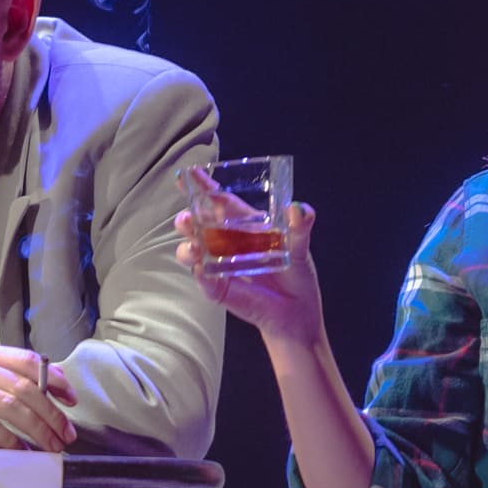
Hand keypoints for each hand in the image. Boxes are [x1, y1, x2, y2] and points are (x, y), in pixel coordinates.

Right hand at [0, 341, 79, 450]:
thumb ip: (4, 378)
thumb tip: (50, 392)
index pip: (28, 360)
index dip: (55, 379)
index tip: (71, 400)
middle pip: (24, 387)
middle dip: (51, 412)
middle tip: (67, 434)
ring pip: (11, 406)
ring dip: (37, 428)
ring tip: (52, 445)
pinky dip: (10, 441)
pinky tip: (23, 452)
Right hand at [174, 198, 326, 342]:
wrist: (296, 313)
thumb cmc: (296, 277)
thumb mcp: (300, 248)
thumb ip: (300, 228)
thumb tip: (301, 208)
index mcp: (245, 227)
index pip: (221, 203)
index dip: (205, 188)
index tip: (190, 174)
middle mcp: (227, 243)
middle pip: (199, 225)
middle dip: (188, 219)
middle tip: (186, 218)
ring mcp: (220, 265)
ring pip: (194, 251)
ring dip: (188, 246)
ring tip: (194, 245)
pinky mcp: (219, 288)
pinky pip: (204, 279)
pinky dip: (201, 273)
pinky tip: (202, 268)